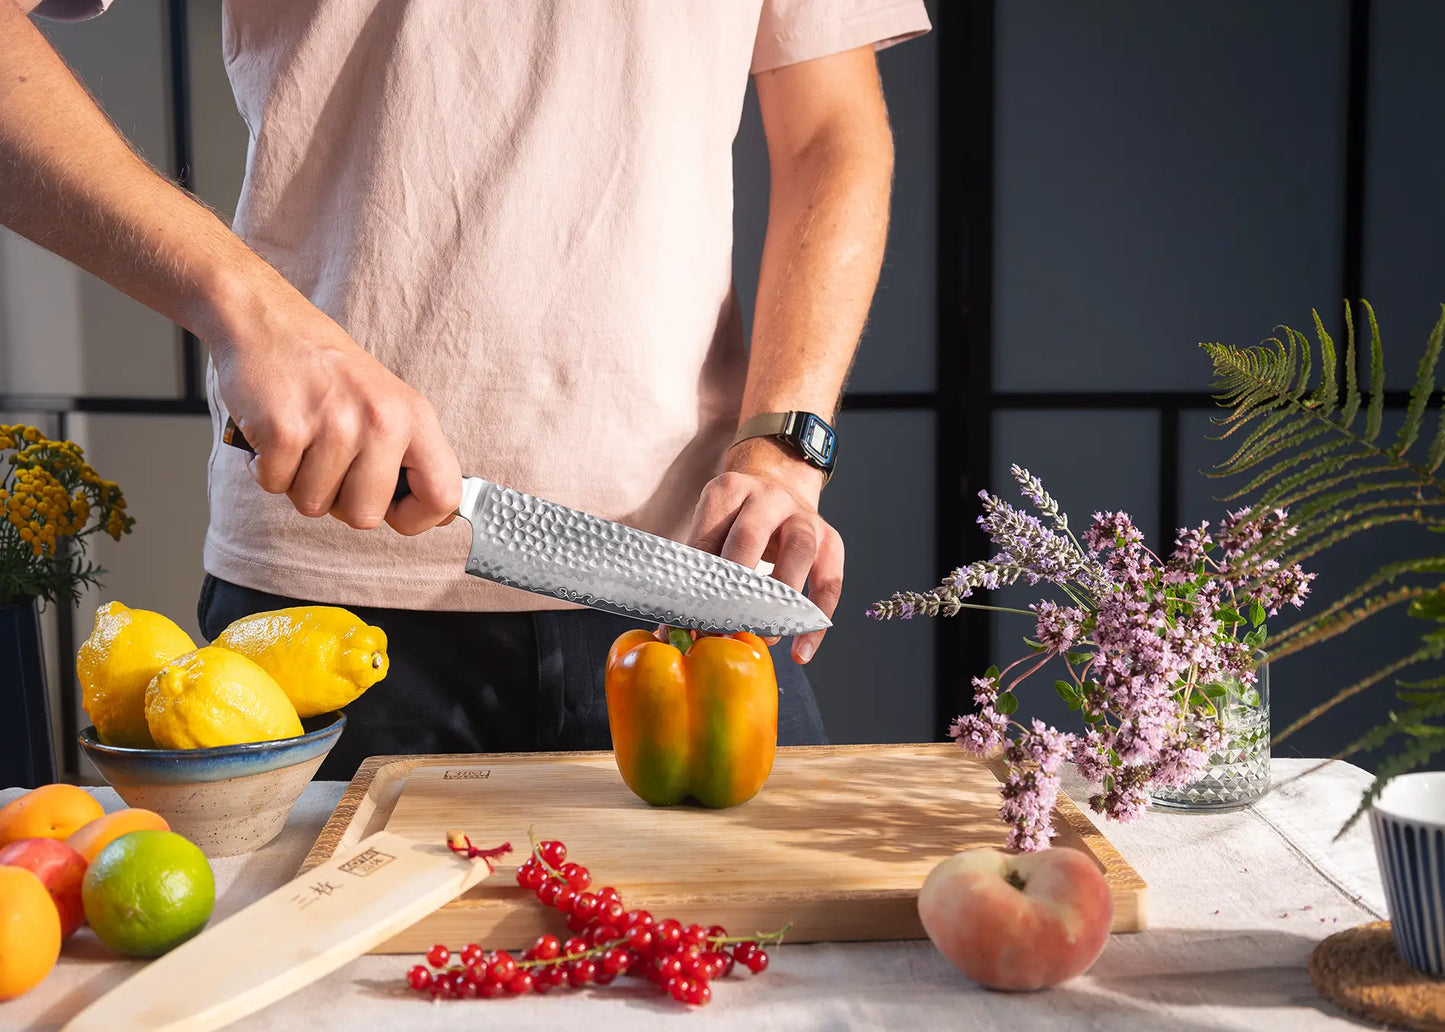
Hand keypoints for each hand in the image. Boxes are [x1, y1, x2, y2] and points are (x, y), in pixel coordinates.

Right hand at [204, 287, 460, 534]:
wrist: (268, 323)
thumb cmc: (329, 373)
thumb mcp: (389, 403)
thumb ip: (414, 456)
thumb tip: (443, 514)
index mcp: (414, 417)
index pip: (444, 495)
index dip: (418, 519)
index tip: (394, 513)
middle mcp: (381, 419)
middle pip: (366, 515)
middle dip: (339, 502)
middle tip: (328, 462)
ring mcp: (333, 424)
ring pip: (314, 505)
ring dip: (298, 481)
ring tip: (302, 438)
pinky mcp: (285, 429)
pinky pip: (274, 486)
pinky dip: (265, 467)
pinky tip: (274, 433)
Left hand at [687, 437, 842, 662]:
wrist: (779, 485)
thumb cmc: (736, 521)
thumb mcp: (712, 529)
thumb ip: (696, 575)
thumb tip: (673, 635)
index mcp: (729, 491)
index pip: (709, 538)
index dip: (699, 584)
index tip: (691, 624)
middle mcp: (768, 498)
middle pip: (751, 537)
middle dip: (735, 589)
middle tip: (724, 630)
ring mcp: (804, 517)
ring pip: (798, 552)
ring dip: (780, 600)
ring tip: (764, 638)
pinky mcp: (830, 540)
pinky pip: (830, 582)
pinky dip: (816, 620)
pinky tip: (801, 651)